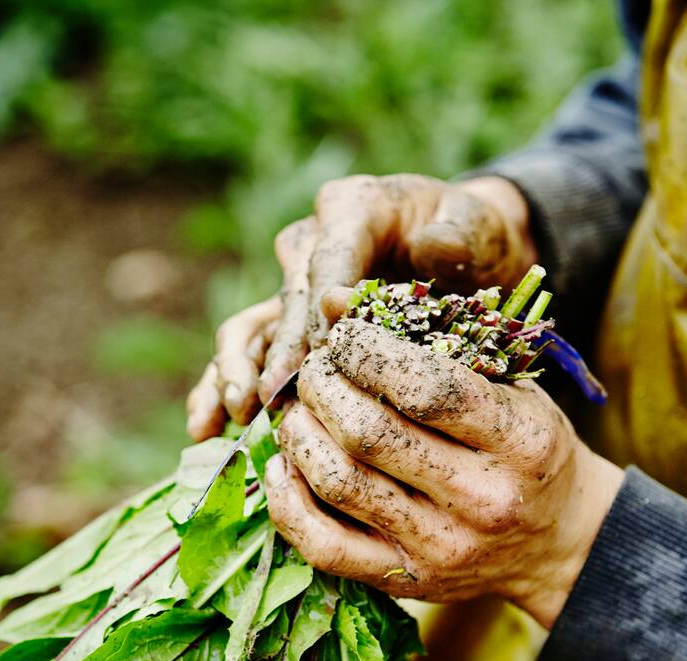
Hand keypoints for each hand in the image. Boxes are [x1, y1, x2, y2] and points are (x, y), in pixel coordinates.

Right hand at [186, 174, 537, 440]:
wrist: (468, 249)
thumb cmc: (474, 236)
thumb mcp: (477, 226)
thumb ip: (456, 236)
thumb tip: (426, 251)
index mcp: (351, 208)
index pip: (327, 261)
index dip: (321, 309)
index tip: (325, 354)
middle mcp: (312, 242)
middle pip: (286, 301)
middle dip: (278, 352)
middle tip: (273, 397)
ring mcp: (295, 283)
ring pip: (253, 327)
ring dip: (235, 371)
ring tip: (235, 415)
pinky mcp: (290, 320)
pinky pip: (250, 352)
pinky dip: (225, 385)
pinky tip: (209, 426)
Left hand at [263, 318, 622, 630]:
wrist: (558, 541)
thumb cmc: (525, 446)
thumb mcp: (508, 385)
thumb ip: (432, 342)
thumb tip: (332, 301)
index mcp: (519, 441)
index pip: (427, 390)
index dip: (368, 352)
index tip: (347, 336)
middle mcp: (482, 499)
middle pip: (369, 434)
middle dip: (324, 388)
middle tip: (316, 370)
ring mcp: (441, 547)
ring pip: (339, 482)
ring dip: (300, 434)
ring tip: (299, 410)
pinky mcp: (405, 580)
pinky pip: (324, 545)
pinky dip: (287, 501)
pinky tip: (284, 464)